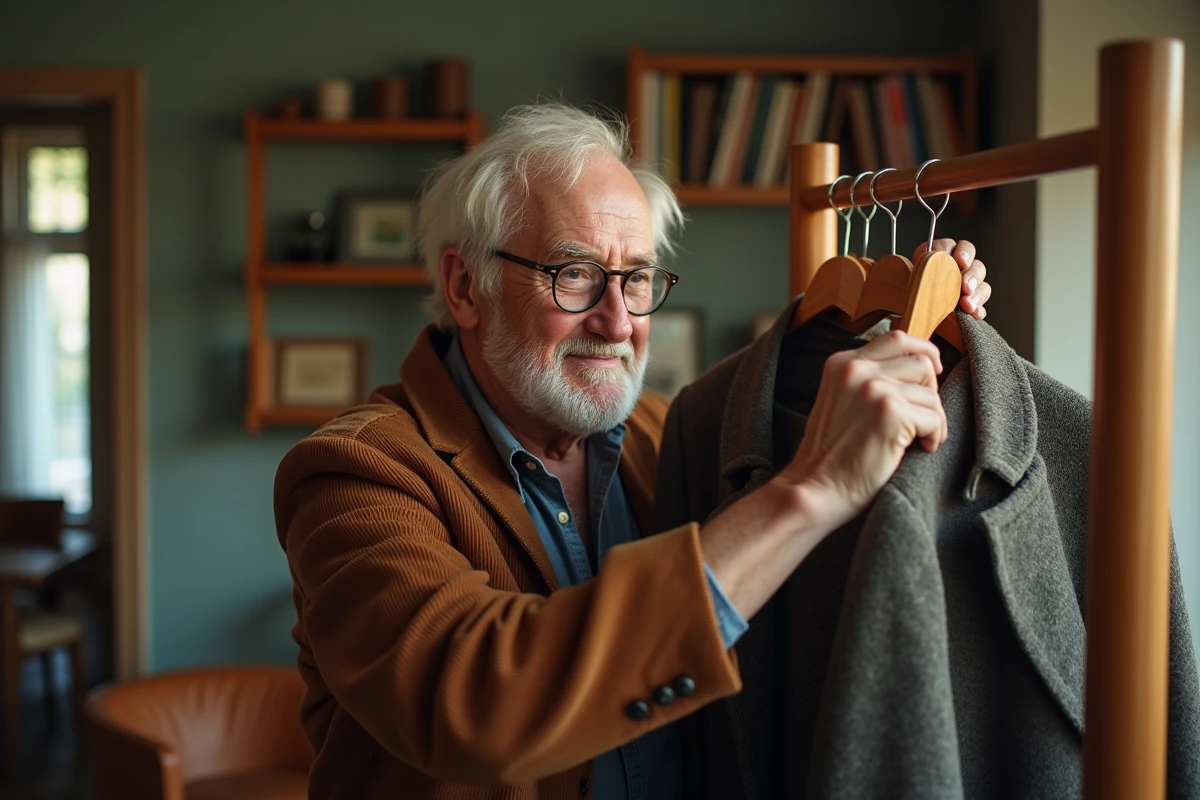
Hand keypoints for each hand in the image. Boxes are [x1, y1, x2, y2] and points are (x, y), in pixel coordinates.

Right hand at [776, 331, 947, 527]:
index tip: (934, 367)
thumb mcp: (840, 400)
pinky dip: (934, 436)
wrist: (815, 488)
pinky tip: (919, 448)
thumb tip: (918, 367)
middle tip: (923, 418)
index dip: (923, 350)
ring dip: (933, 419)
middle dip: (930, 391)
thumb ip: (866, 379)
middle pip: (921, 363)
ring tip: (920, 439)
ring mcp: (874, 389)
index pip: (896, 338)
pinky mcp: (891, 413)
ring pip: (931, 393)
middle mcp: (856, 369)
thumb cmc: (831, 454)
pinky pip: (934, 418)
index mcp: (842, 362)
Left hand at [914, 238, 990, 319]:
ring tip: (966, 303)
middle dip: (972, 274)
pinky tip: (972, 313)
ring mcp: (967, 290)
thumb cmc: (907, 293)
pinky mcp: (970, 308)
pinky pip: (981, 308)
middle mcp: (958, 271)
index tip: (960, 260)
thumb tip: (918, 268)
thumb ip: (917, 271)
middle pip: (976, 265)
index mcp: (941, 258)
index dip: (961, 252)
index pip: (957, 247)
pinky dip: (978, 310)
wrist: (908, 316)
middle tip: (965, 285)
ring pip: (982, 285)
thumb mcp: (907, 278)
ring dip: (977, 293)